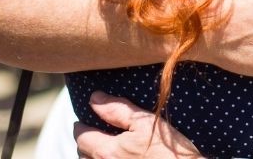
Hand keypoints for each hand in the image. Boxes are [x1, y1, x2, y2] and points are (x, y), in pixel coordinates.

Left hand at [74, 93, 200, 158]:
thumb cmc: (171, 151)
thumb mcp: (146, 123)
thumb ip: (118, 110)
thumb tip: (94, 99)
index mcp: (108, 152)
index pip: (82, 137)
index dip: (81, 127)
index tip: (83, 121)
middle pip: (84, 155)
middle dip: (86, 143)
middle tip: (93, 134)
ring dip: (94, 156)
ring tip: (104, 148)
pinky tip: (119, 157)